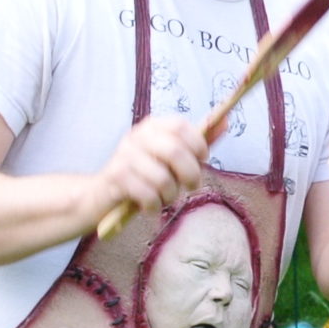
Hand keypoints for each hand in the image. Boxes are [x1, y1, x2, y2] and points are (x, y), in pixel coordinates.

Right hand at [93, 114, 208, 219]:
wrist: (103, 196)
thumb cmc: (147, 176)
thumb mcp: (173, 159)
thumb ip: (197, 143)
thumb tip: (225, 122)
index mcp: (153, 126)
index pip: (181, 126)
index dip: (198, 145)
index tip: (202, 160)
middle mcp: (136, 136)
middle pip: (174, 152)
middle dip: (190, 175)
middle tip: (191, 186)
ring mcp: (123, 156)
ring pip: (162, 179)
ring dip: (171, 195)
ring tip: (165, 198)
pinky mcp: (116, 178)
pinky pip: (147, 194)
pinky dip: (154, 206)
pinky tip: (150, 205)